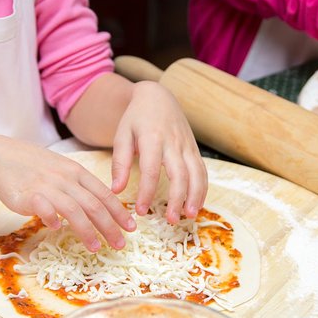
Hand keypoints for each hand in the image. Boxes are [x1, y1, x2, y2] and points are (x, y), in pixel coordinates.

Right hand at [0, 136, 135, 251]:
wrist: (0, 157)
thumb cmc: (32, 167)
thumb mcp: (61, 170)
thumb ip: (79, 186)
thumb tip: (98, 207)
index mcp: (76, 172)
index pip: (104, 194)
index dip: (119, 212)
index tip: (131, 227)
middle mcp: (65, 179)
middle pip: (94, 204)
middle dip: (110, 226)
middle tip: (120, 244)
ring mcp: (47, 186)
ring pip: (74, 209)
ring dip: (87, 230)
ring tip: (96, 247)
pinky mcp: (28, 195)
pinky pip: (44, 207)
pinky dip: (52, 218)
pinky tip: (55, 229)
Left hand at [110, 81, 207, 222]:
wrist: (157, 97)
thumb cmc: (136, 118)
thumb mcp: (122, 135)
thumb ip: (119, 162)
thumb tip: (115, 190)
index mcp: (152, 138)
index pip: (151, 170)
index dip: (147, 192)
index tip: (141, 211)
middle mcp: (173, 142)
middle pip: (180, 174)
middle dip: (177, 199)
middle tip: (170, 220)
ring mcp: (187, 146)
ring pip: (197, 174)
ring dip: (195, 196)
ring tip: (188, 216)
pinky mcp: (194, 149)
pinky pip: (202, 171)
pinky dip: (202, 189)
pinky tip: (196, 205)